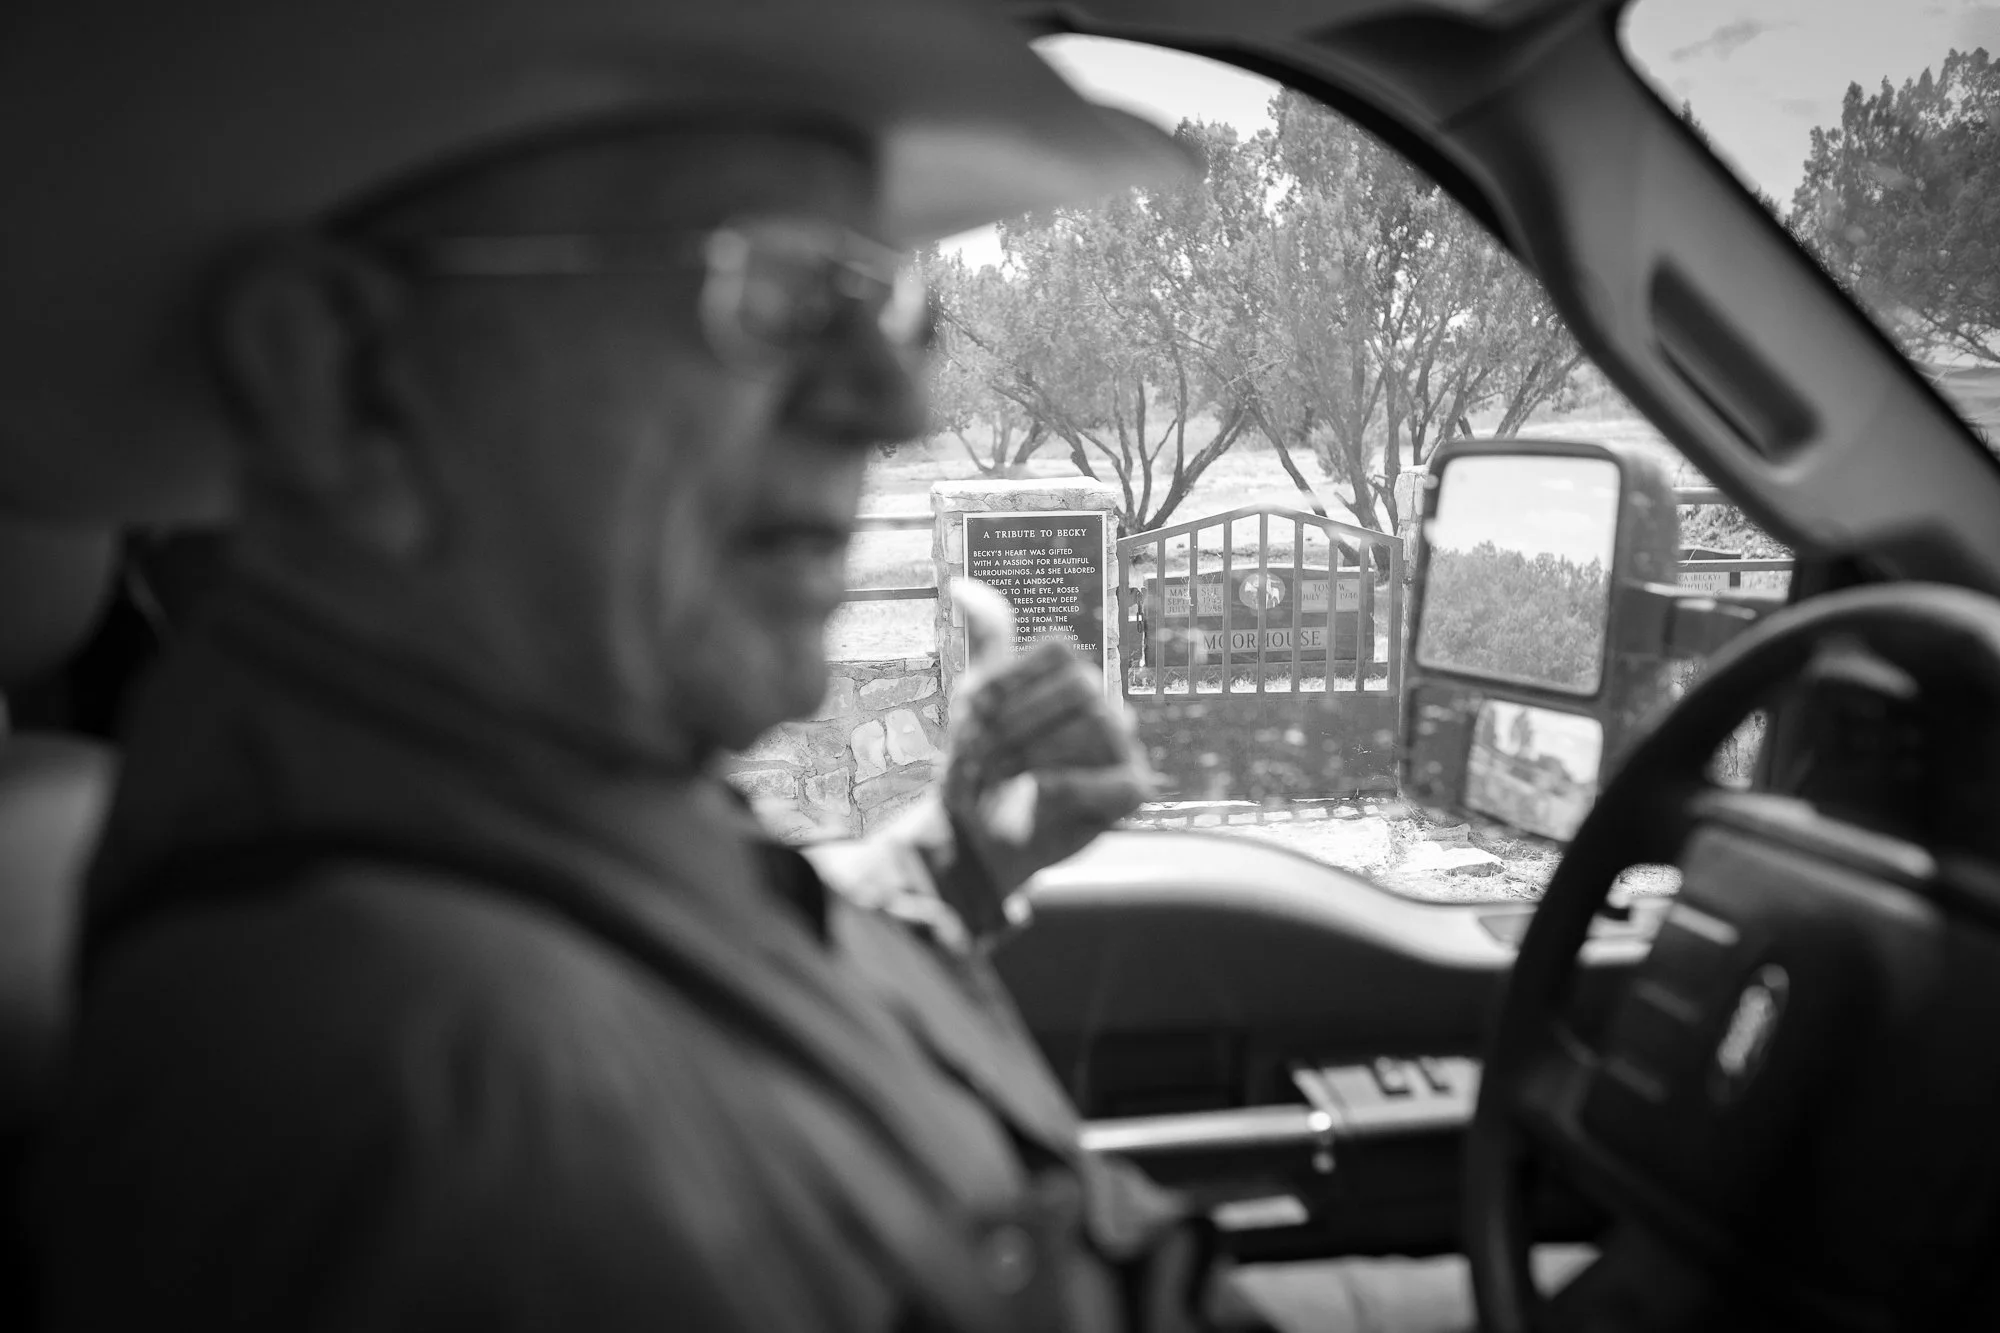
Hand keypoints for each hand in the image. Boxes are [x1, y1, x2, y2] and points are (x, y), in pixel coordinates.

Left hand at [940, 578, 1158, 898]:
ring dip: (1034, 756)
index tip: (976, 714)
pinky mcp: (1132, 790)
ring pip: (1097, 728)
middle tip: (982, 758)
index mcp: (1071, 677)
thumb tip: (960, 583)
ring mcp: (1124, 746)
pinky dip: (1067, 788)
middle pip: (1080, 687)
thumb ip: (986, 640)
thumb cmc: (981, 763)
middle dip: (1019, 724)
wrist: (976, 833)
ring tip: (999, 781)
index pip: (1061, 651)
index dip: (1014, 681)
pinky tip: (1036, 798)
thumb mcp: (976, 697)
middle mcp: (1106, 705)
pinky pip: (1117, 779)